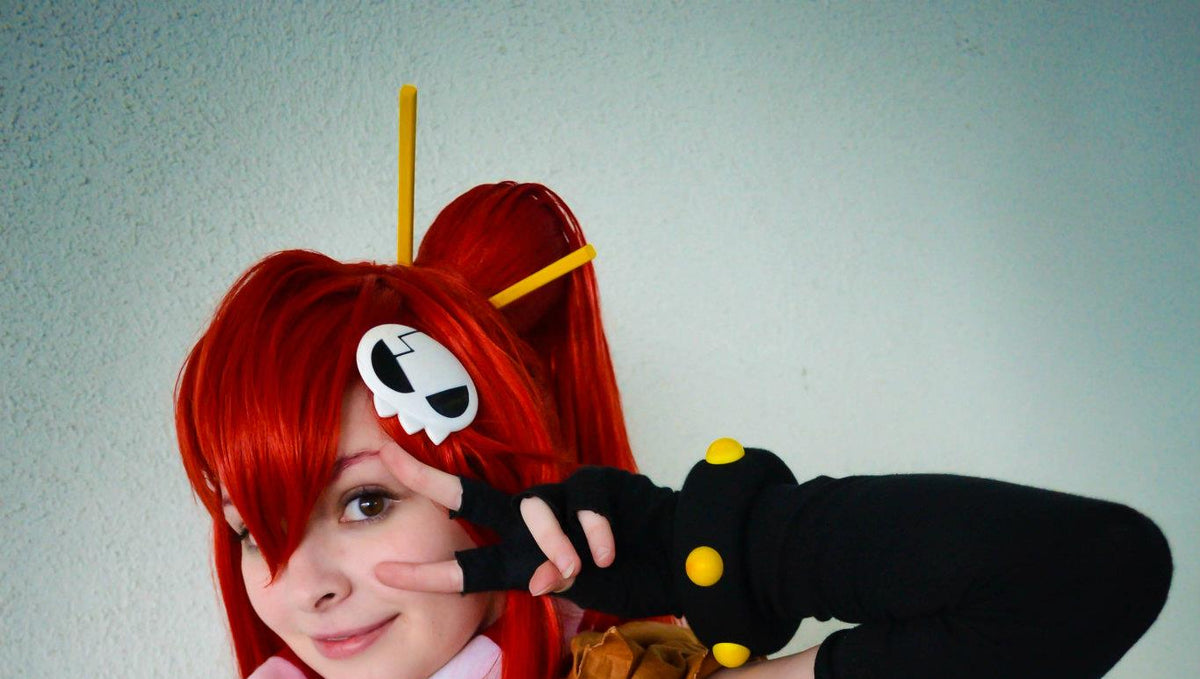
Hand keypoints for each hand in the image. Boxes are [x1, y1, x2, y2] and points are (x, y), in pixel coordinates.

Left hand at [373, 442, 617, 596]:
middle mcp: (532, 523)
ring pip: (533, 506)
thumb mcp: (583, 590)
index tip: (382, 570)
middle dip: (426, 477)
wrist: (677, 557)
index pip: (466, 564)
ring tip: (575, 569)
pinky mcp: (595, 481)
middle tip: (386, 457)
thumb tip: (541, 580)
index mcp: (521, 555)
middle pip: (470, 495)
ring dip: (551, 542)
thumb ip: (556, 582)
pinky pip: (581, 499)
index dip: (426, 572)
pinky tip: (607, 551)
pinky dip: (593, 530)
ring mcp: (561, 498)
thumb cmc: (627, 573)